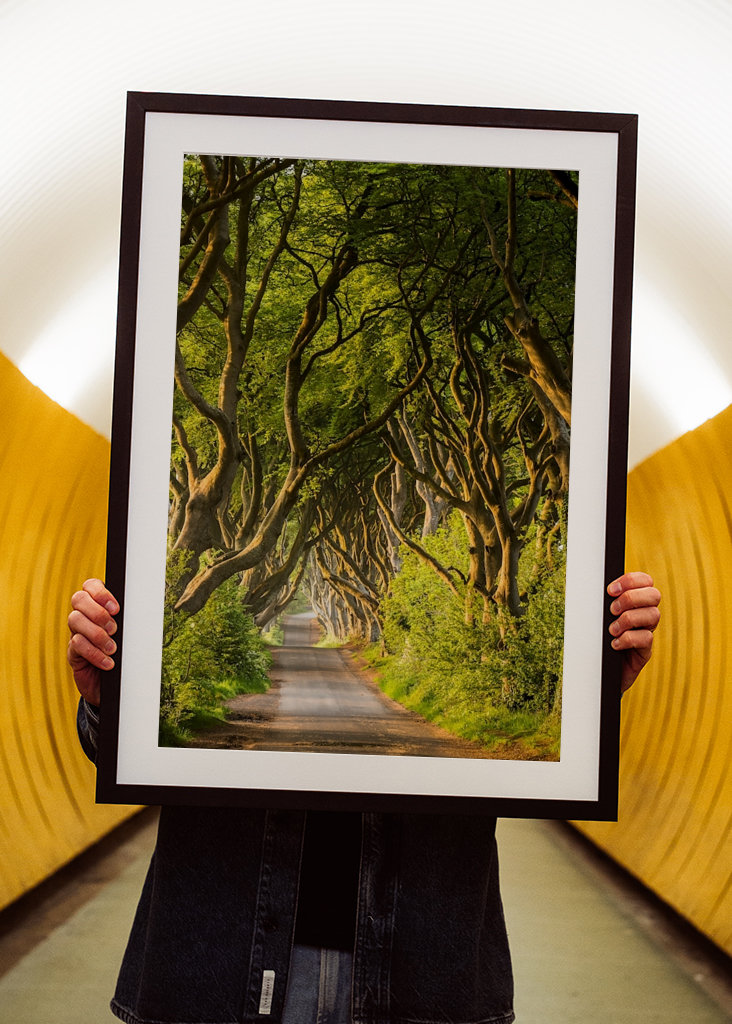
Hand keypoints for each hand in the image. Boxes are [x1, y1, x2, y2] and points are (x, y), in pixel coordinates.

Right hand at [67, 579, 119, 705]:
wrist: (116, 685)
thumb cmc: (125, 654)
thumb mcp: (129, 634)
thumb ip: (129, 620)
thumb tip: (142, 609)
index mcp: (98, 605)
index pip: (90, 585)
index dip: (100, 592)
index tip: (116, 608)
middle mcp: (84, 616)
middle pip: (78, 599)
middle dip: (98, 612)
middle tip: (114, 629)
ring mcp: (76, 632)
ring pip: (75, 620)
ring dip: (96, 634)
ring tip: (112, 648)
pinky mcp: (73, 652)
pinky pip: (77, 644)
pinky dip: (94, 653)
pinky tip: (108, 662)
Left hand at [607, 571, 660, 692]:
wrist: (597, 672)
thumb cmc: (596, 640)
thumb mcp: (598, 618)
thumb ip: (602, 602)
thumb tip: (591, 588)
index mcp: (635, 602)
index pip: (645, 581)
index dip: (631, 580)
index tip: (610, 590)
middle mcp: (645, 615)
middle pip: (654, 595)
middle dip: (631, 598)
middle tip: (612, 610)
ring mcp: (646, 633)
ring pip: (653, 615)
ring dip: (628, 619)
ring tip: (612, 630)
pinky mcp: (645, 651)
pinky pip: (646, 638)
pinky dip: (628, 639)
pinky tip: (614, 644)